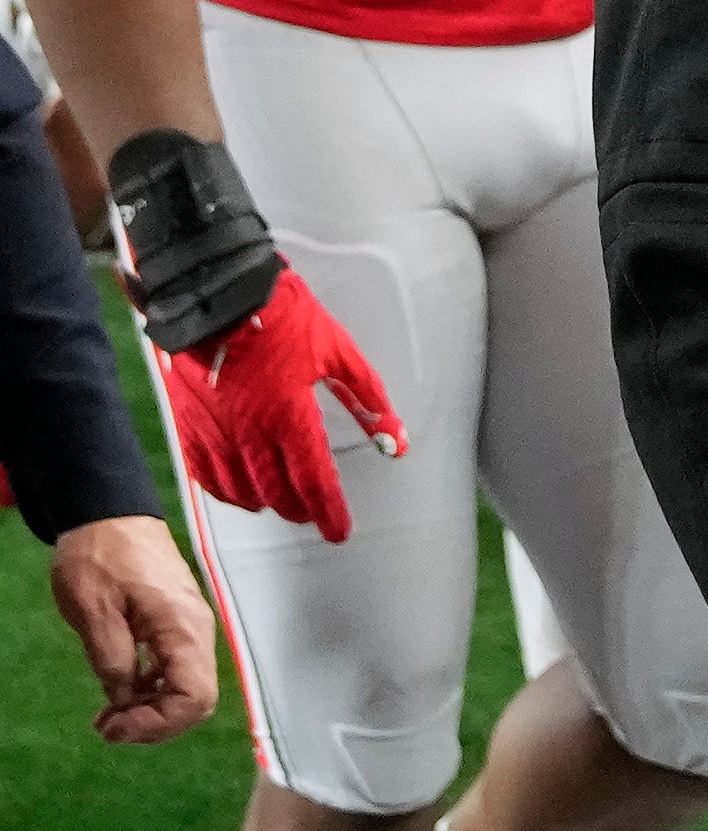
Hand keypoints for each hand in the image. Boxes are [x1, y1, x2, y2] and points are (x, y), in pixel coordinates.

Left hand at [48, 513, 214, 742]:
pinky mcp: (177, 627)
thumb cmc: (100, 558)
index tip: (113, 729)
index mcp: (181, 630)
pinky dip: (153, 692)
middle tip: (107, 728)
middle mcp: (197, 633)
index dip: (157, 725)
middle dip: (155, 724)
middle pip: (197, 700)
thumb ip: (112, 660)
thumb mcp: (93, 611)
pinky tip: (121, 695)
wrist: (111, 515)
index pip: (194, 698)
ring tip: (108, 716)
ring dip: (151, 711)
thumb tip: (125, 701)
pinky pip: (177, 671)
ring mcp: (190, 630)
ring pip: (187, 689)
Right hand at [155, 270, 399, 545]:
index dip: (330, 513)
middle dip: (302, 510)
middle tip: (316, 514)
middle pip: (279, 493)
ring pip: (241, 491)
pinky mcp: (189, 426)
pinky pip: (206, 475)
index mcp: (292, 416)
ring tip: (284, 504)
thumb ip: (369, 401)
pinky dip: (227, 492)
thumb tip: (396, 443)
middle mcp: (251, 433)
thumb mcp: (340, 354)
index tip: (340, 533)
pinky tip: (242, 493)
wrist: (219, 297)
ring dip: (266, 504)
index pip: (315, 482)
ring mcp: (216, 432)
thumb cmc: (286, 319)